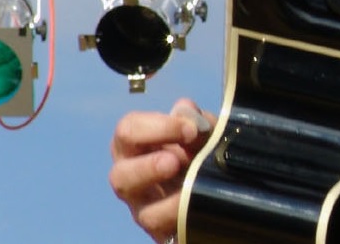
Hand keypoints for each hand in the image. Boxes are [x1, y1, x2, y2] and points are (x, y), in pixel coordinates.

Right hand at [108, 99, 214, 242]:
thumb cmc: (200, 149)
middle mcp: (133, 180)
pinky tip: (199, 204)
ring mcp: (146, 210)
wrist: (219, 185)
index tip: (190, 129)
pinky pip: (166, 229)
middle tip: (176, 161)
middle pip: (120, 176)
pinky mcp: (164, 231)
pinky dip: (183, 216)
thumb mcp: (202, 129)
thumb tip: (184, 109)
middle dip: (148, 167)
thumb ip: (194, 120)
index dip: (157, 127)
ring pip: (144, 215)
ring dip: (169, 202)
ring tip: (188, 186)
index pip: (128, 130)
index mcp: (137, 147)